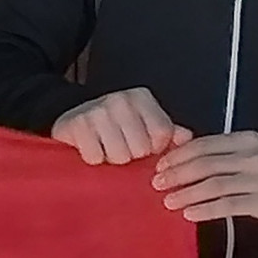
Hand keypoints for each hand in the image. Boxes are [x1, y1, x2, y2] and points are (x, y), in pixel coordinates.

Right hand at [54, 88, 180, 165]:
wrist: (72, 116)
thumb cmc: (114, 125)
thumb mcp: (143, 124)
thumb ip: (168, 132)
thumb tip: (186, 138)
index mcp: (141, 98)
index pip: (161, 136)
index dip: (153, 149)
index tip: (142, 146)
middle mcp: (120, 99)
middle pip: (140, 149)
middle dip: (131, 156)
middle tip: (121, 147)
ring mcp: (97, 110)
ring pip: (118, 156)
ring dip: (112, 159)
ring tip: (106, 149)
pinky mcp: (76, 124)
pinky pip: (95, 158)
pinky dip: (93, 159)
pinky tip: (91, 149)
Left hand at [148, 130, 257, 225]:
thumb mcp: (248, 154)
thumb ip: (219, 153)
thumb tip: (177, 157)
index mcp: (246, 140)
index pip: (205, 145)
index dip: (179, 155)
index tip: (160, 166)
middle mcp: (253, 156)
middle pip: (206, 164)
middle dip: (178, 174)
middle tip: (157, 184)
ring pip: (214, 185)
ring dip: (187, 193)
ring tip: (168, 202)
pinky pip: (227, 205)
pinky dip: (205, 209)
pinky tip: (189, 214)